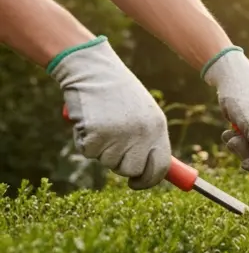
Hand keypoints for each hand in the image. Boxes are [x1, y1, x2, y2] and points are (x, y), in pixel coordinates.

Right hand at [49, 37, 170, 189]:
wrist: (91, 68)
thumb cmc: (116, 90)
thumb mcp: (142, 112)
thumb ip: (148, 138)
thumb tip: (149, 169)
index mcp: (158, 127)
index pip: (161, 166)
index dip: (148, 180)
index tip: (137, 184)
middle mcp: (142, 134)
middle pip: (132, 170)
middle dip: (119, 165)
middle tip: (110, 147)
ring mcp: (120, 135)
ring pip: (108, 162)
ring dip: (100, 149)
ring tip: (100, 122)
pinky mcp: (97, 134)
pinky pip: (88, 152)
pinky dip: (83, 140)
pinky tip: (87, 120)